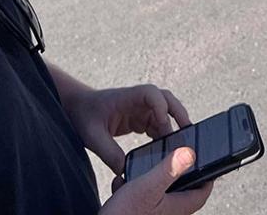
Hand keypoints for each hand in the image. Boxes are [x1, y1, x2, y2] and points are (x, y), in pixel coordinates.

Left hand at [64, 83, 190, 174]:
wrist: (78, 109)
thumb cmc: (84, 115)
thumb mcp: (93, 136)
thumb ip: (109, 153)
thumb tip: (126, 171)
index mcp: (128, 97)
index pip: (151, 94)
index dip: (160, 105)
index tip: (163, 121)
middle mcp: (139, 101)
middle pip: (167, 101)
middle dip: (179, 114)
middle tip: (188, 132)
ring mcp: (143, 109)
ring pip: (167, 115)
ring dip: (174, 129)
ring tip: (180, 147)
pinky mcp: (142, 120)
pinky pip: (160, 126)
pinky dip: (165, 137)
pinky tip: (167, 151)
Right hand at [100, 147, 212, 214]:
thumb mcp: (148, 187)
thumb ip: (169, 170)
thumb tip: (190, 153)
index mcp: (176, 207)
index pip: (202, 192)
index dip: (208, 176)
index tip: (208, 160)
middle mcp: (167, 213)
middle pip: (181, 190)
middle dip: (175, 173)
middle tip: (172, 157)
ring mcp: (152, 214)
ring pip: (157, 193)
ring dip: (149, 178)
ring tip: (139, 168)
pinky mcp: (136, 214)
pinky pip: (139, 198)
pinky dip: (131, 188)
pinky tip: (121, 184)